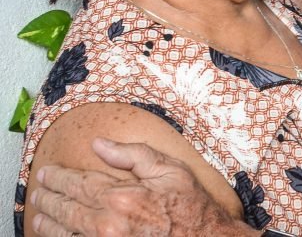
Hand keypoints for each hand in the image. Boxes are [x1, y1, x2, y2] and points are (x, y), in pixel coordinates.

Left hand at [30, 137, 256, 236]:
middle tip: (39, 191)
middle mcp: (109, 225)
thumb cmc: (191, 207)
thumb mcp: (170, 170)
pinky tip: (60, 234)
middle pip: (66, 209)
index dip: (58, 177)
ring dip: (49, 223)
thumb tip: (100, 144)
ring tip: (41, 215)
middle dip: (48, 198)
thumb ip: (133, 154)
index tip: (47, 173)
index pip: (78, 184)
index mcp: (122, 198)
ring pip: (66, 233)